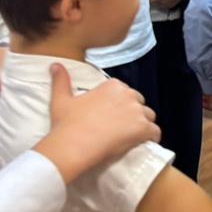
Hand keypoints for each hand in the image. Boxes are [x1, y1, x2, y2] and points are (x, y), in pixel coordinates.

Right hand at [33, 64, 159, 184]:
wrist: (71, 146)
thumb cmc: (66, 124)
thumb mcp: (61, 99)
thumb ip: (61, 80)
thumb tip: (55, 64)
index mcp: (113, 86)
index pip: (125, 93)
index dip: (119, 106)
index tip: (110, 117)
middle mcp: (128, 94)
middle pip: (138, 103)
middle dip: (132, 114)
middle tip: (119, 128)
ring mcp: (137, 111)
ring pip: (148, 117)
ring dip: (142, 125)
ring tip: (129, 137)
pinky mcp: (143, 128)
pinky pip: (155, 131)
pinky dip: (151, 137)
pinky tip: (143, 143)